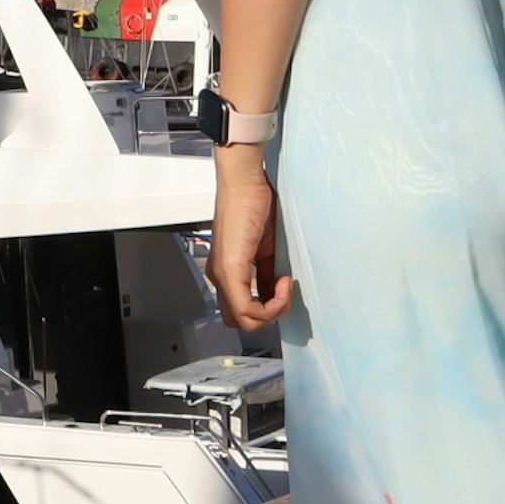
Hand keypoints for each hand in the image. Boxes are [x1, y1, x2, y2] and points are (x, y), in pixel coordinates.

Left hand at [207, 148, 295, 329]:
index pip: (243, 312)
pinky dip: (273, 303)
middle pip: (241, 322)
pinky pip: (248, 308)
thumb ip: (267, 274)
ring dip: (273, 311)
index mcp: (226, 272)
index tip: (284, 286)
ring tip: (285, 284)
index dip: (269, 309)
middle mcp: (219, 277)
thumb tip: (277, 293)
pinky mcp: (230, 269)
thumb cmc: (254, 205)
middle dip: (270, 316)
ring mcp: (222, 275)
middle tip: (284, 293)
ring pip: (245, 320)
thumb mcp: (265, 249)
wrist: (245, 181)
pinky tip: (283, 280)